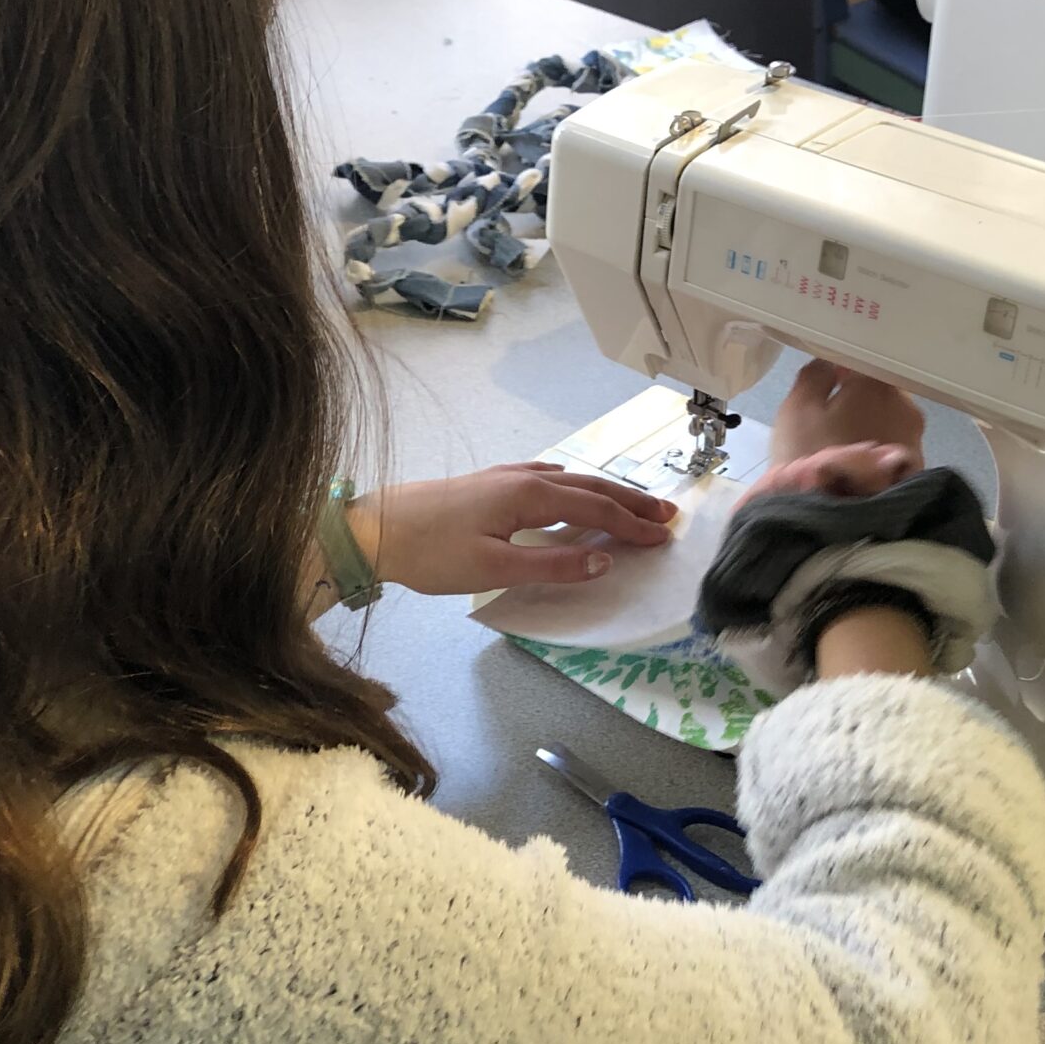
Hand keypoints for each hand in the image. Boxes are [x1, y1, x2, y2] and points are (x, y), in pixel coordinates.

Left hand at [351, 463, 676, 595]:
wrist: (377, 527)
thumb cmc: (432, 552)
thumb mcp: (494, 567)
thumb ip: (552, 564)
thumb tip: (604, 561)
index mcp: (531, 495)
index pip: (596, 509)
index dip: (632, 525)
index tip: (663, 539)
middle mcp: (525, 477)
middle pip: (591, 488)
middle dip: (631, 502)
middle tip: (667, 515)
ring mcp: (506, 476)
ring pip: (571, 480)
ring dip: (606, 493)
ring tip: (633, 504)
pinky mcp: (490, 483)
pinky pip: (547, 478)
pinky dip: (574, 485)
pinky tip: (569, 486)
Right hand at [768, 359, 925, 471]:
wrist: (831, 519)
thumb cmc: (808, 456)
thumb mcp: (796, 408)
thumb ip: (815, 375)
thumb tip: (832, 364)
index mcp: (875, 383)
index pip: (864, 360)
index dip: (844, 370)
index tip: (828, 383)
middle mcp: (905, 405)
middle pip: (880, 391)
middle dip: (860, 399)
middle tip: (832, 419)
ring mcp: (915, 439)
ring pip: (889, 419)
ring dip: (871, 425)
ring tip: (844, 446)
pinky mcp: (916, 469)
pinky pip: (894, 447)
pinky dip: (879, 449)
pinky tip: (859, 466)